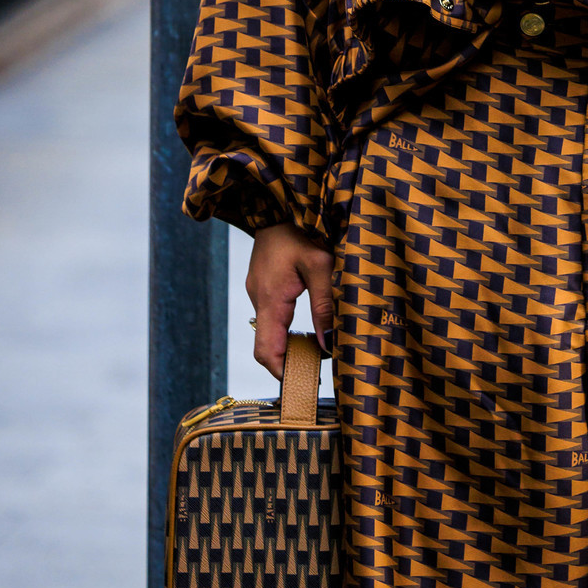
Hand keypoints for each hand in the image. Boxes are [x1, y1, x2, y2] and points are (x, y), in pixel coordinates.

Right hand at [245, 222, 334, 379]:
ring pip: (270, 330)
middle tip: (314, 372)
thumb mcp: (321, 265)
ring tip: (316, 351)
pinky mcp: (264, 283)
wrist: (280, 202)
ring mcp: (258, 290)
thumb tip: (328, 344)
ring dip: (288, 344)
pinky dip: (286, 328)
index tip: (300, 385)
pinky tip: (308, 327)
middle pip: (266, 344)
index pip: (266, 351)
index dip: (281, 372)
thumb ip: (325, 305)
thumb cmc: (303, 229)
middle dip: (287, 362)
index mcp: (270, 298)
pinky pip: (272, 314)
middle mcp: (259, 297)